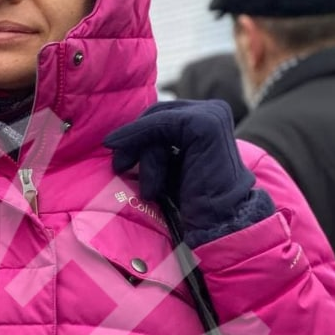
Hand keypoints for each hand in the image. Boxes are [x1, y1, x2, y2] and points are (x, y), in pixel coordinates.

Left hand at [104, 99, 267, 245]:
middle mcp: (213, 111)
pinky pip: (158, 124)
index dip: (136, 136)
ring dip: (144, 156)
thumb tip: (116, 138)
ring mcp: (212, 114)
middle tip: (120, 167)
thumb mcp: (169, 168)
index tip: (119, 159)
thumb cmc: (192, 203)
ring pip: (156, 121)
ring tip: (150, 191)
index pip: (161, 116)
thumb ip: (155, 147)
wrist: (218, 223)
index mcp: (206, 120)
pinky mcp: (205, 123)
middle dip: (134, 140)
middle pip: (156, 114)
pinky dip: (137, 139)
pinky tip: (125, 162)